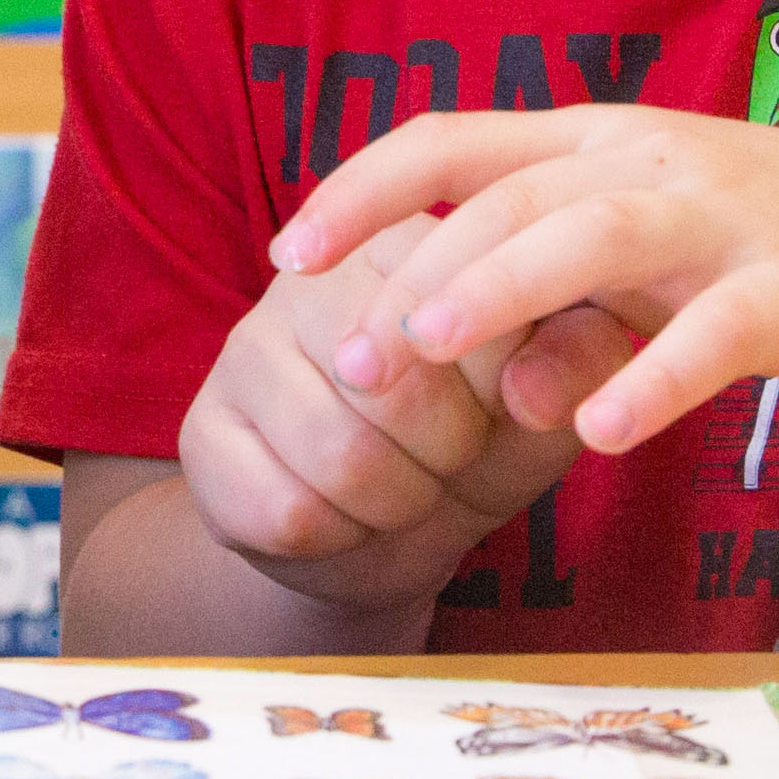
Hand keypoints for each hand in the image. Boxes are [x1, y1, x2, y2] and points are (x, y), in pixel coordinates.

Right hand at [170, 214, 632, 617]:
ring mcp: (245, 350)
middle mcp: (312, 278)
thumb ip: (575, 369)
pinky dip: (339, 539)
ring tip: (400, 490)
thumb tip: (538, 389)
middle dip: (447, 456)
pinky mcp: (203, 431)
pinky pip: (288, 511)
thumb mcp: (546, 404)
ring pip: (340, 457)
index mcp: (404, 239)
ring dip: (395, 504)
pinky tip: (341, 517)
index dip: (503, 394)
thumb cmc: (477, 441)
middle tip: (445, 460)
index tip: (496, 405)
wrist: (384, 533)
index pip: (470, 315)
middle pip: (398, 389)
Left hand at [281, 107, 778, 456]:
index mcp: (589, 143)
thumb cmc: (736, 258)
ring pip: (597, 237)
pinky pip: (718, 332)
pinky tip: (601, 432)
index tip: (286, 256)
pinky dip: (655, 376)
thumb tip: (499, 401)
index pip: (451, 140)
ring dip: (507, 289)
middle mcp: (646, 161)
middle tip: (353, 358)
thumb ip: (559, 331)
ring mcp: (724, 219)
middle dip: (423, 272)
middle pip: (513, 198)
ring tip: (433, 353)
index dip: (362, 190)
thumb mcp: (631, 288)